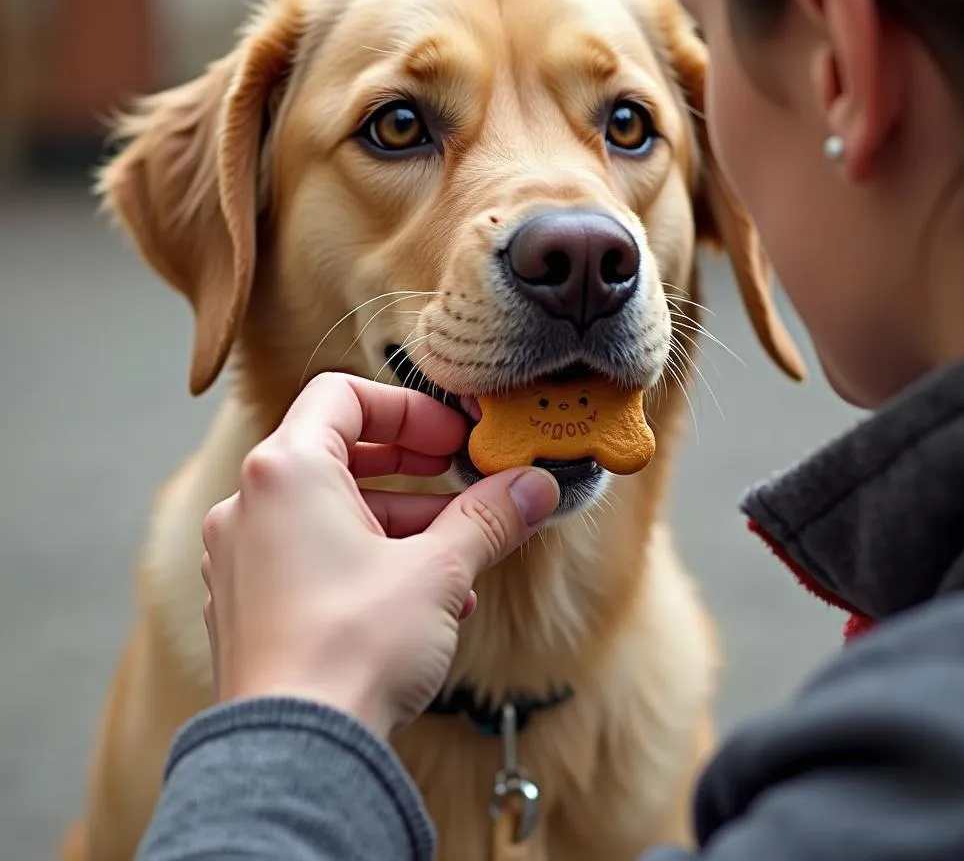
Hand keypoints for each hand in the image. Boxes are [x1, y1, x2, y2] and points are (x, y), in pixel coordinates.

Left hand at [200, 372, 559, 739]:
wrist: (297, 753)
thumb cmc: (353, 649)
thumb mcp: (439, 570)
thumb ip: (489, 517)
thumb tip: (534, 486)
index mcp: (286, 471)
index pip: (344, 396)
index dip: (408, 410)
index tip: (451, 440)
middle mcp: (250, 504)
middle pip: (337, 452)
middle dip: (410, 468)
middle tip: (456, 480)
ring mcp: (241, 556)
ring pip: (328, 510)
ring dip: (398, 521)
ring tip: (456, 555)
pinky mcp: (246, 603)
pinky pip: (309, 555)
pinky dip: (364, 558)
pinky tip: (420, 599)